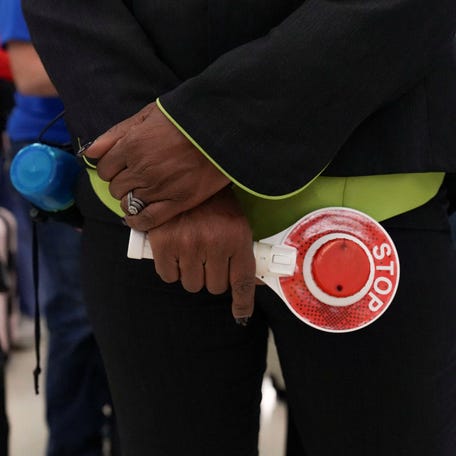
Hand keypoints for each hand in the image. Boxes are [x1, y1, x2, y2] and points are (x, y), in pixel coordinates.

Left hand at [84, 102, 229, 229]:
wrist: (222, 129)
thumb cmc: (185, 118)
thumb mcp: (147, 115)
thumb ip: (116, 133)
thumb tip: (89, 152)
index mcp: (132, 146)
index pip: (104, 168)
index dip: (111, 168)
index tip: (121, 168)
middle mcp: (142, 169)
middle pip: (115, 188)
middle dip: (122, 183)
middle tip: (136, 179)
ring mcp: (159, 188)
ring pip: (128, 204)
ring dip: (131, 200)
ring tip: (144, 194)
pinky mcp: (178, 202)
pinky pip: (147, 220)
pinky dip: (138, 222)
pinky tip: (138, 219)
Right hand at [145, 187, 255, 320]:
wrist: (183, 175)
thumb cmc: (213, 202)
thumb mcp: (236, 223)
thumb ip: (242, 253)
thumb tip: (249, 286)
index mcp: (237, 238)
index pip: (242, 281)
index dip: (242, 303)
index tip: (240, 315)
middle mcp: (214, 244)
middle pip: (214, 287)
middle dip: (212, 276)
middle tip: (208, 258)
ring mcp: (187, 245)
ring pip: (191, 284)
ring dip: (191, 274)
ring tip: (191, 252)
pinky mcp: (163, 244)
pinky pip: (168, 275)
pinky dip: (171, 268)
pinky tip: (174, 251)